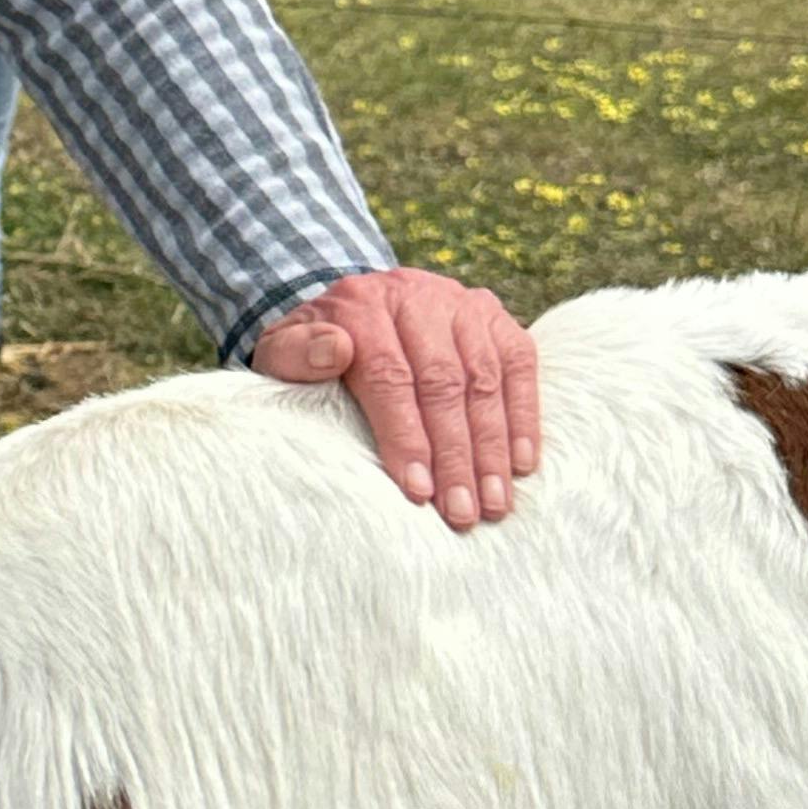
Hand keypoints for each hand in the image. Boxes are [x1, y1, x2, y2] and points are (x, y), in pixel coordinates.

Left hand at [251, 267, 538, 531]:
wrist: (352, 306)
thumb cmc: (314, 348)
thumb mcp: (283, 349)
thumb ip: (295, 353)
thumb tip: (333, 351)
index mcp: (361, 305)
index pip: (390, 376)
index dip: (406, 436)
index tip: (418, 490)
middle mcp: (416, 296)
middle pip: (443, 382)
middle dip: (455, 455)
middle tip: (462, 512)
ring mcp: (461, 302)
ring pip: (485, 378)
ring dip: (493, 447)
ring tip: (494, 502)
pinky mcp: (495, 315)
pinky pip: (520, 364)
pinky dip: (525, 415)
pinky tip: (523, 463)